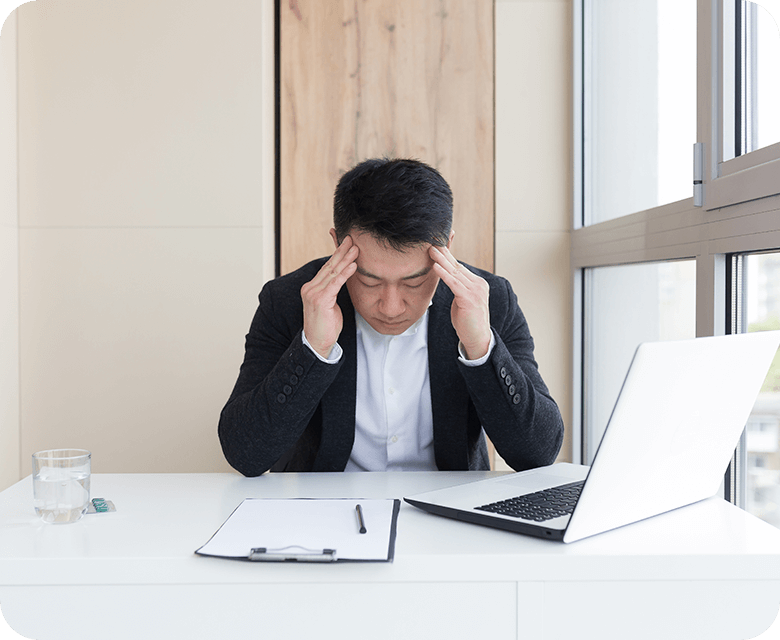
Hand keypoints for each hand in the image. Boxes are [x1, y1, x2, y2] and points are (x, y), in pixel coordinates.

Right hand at [301, 235, 358, 357]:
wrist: (317, 344)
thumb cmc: (325, 326)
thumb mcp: (329, 304)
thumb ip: (332, 291)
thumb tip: (342, 280)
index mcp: (311, 287)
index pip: (326, 268)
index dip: (337, 255)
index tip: (346, 244)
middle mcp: (310, 288)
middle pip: (329, 266)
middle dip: (341, 251)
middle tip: (352, 239)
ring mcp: (314, 293)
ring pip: (333, 272)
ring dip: (346, 259)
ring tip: (356, 248)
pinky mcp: (320, 300)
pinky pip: (335, 283)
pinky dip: (345, 273)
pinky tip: (353, 265)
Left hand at [429, 245, 491, 359]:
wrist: (477, 339)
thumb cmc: (467, 322)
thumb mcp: (462, 300)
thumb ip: (457, 287)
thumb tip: (447, 276)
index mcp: (477, 283)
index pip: (459, 266)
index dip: (447, 255)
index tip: (436, 245)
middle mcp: (478, 284)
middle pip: (457, 266)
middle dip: (443, 253)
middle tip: (431, 241)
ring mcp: (476, 291)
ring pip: (455, 272)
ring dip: (441, 260)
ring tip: (431, 250)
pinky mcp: (470, 299)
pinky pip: (454, 283)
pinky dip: (444, 274)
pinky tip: (435, 266)